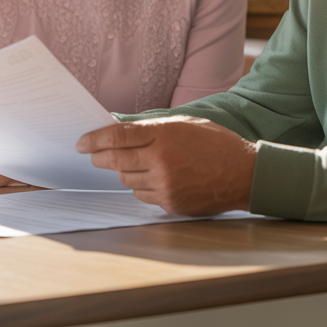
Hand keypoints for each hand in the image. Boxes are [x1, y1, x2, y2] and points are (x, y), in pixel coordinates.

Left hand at [76, 116, 257, 215]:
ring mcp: (165, 184)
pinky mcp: (170, 202)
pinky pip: (142, 195)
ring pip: (126, 179)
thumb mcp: (185, 123)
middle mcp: (161, 160)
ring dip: (124, 171)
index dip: (94, 139)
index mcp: (164, 135)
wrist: (245, 174)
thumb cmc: (216, 143)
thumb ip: (153, 127)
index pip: (117, 136)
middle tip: (93, 154)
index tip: (81, 142)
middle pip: (114, 160)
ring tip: (134, 163)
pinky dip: (141, 186)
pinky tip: (152, 178)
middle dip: (99, 157)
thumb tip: (120, 130)